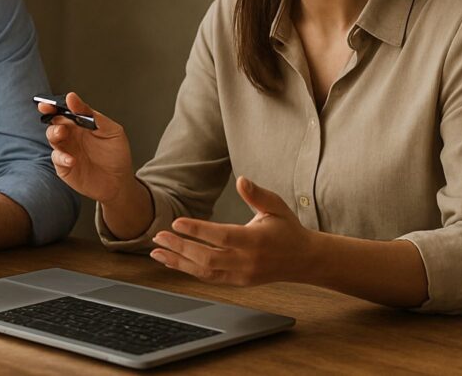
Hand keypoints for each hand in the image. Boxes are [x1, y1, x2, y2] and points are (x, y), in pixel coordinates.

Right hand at [39, 92, 135, 204]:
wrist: (119, 182)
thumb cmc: (116, 154)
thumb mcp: (111, 130)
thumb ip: (92, 115)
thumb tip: (72, 98)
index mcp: (81, 123)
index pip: (65, 111)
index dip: (54, 106)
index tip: (48, 104)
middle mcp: (72, 135)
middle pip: (55, 122)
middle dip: (52, 118)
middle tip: (59, 119)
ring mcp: (67, 150)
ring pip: (52, 138)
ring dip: (54, 134)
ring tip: (61, 134)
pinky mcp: (64, 166)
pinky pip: (57, 158)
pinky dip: (62, 157)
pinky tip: (71, 159)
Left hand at [149, 176, 315, 285]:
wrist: (304, 260)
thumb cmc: (288, 229)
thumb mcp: (276, 206)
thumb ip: (257, 194)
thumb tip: (241, 180)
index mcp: (256, 240)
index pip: (222, 236)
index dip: (198, 230)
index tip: (177, 222)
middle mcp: (247, 261)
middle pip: (208, 257)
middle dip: (180, 247)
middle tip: (159, 236)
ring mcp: (241, 275)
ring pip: (205, 271)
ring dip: (178, 262)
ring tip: (157, 251)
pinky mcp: (237, 282)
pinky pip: (209, 278)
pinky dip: (188, 270)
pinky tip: (172, 261)